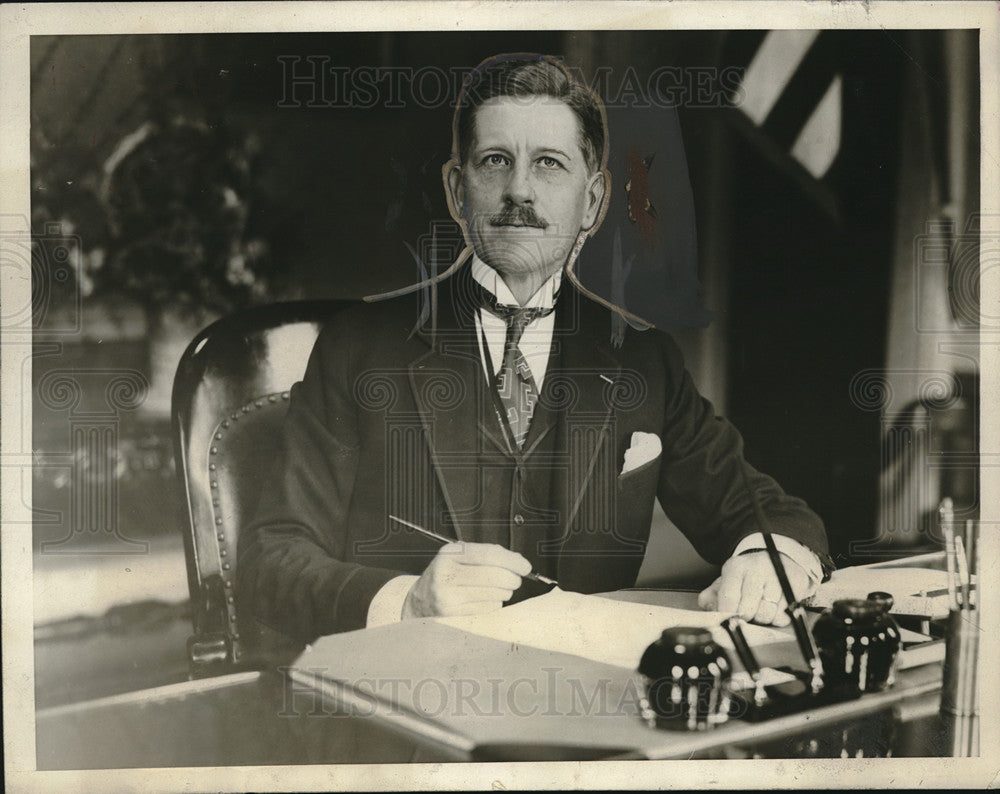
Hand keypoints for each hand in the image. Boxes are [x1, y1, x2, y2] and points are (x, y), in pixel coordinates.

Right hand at [401, 542, 531, 618]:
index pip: (488, 555)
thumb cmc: (447, 575)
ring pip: (495, 594)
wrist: (419, 601)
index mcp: (449, 554)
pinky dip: (494, 604)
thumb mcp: (459, 556)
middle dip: (512, 578)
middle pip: (494, 576)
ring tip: (497, 589)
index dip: (512, 561)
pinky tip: (486, 599)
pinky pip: (488, 609)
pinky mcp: (452, 614)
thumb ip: (486, 554)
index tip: (525, 566)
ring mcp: (447, 596)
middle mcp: (446, 574)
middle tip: (515, 580)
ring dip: (504, 592)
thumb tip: (518, 562)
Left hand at [697, 551, 811, 626]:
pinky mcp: (794, 586)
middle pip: (748, 609)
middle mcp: (757, 569)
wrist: (776, 561)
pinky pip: (783, 615)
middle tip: (746, 614)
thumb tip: (709, 614)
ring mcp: (777, 577)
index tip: (729, 621)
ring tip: (759, 609)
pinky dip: (777, 618)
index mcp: (736, 567)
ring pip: (766, 614)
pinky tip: (773, 608)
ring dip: (761, 619)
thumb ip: (710, 598)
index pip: (729, 597)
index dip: (727, 615)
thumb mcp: (725, 582)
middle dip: (745, 618)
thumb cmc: (746, 577)